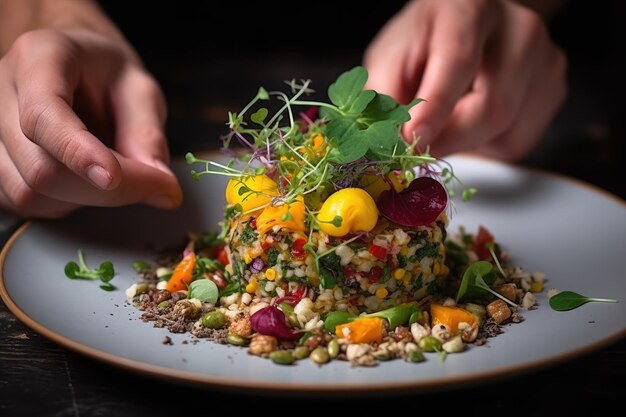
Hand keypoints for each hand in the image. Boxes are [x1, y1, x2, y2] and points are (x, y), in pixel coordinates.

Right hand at [0, 28, 181, 217]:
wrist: (77, 67)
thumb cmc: (107, 74)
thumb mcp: (140, 89)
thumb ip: (149, 134)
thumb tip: (160, 184)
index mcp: (39, 58)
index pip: (43, 115)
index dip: (78, 152)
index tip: (113, 177)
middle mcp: (1, 91)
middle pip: (40, 167)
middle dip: (106, 190)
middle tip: (158, 185)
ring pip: (30, 193)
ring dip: (88, 199)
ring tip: (117, 174)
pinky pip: (25, 203)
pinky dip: (67, 204)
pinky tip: (87, 182)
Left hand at [364, 0, 566, 159]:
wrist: (465, 30)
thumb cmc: (422, 45)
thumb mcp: (389, 62)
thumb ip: (386, 98)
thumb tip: (395, 142)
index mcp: (468, 9)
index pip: (458, 59)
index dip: (436, 105)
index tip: (414, 137)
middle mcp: (519, 28)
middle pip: (491, 106)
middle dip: (448, 139)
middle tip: (418, 147)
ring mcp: (545, 58)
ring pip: (506, 131)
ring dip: (466, 142)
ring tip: (447, 119)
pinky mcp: (554, 88)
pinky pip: (518, 142)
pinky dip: (487, 144)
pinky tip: (472, 120)